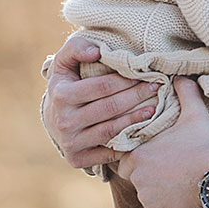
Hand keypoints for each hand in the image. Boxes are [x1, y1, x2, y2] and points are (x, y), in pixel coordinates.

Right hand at [41, 35, 159, 169]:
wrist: (52, 118)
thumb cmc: (66, 83)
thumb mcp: (64, 61)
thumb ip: (77, 48)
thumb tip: (97, 51)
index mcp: (62, 95)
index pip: (102, 87)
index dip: (126, 80)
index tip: (145, 74)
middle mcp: (64, 121)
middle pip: (110, 108)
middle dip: (136, 96)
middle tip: (156, 87)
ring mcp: (70, 143)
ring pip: (111, 130)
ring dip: (136, 119)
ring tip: (154, 109)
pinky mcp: (77, 159)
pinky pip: (108, 153)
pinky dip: (126, 143)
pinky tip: (140, 132)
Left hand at [116, 79, 208, 207]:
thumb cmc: (206, 145)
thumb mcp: (196, 114)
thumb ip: (185, 93)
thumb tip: (180, 76)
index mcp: (139, 154)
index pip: (126, 159)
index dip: (142, 158)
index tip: (159, 157)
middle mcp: (137, 179)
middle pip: (136, 181)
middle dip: (149, 179)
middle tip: (171, 174)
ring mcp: (148, 202)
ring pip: (149, 202)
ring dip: (161, 199)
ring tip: (182, 190)